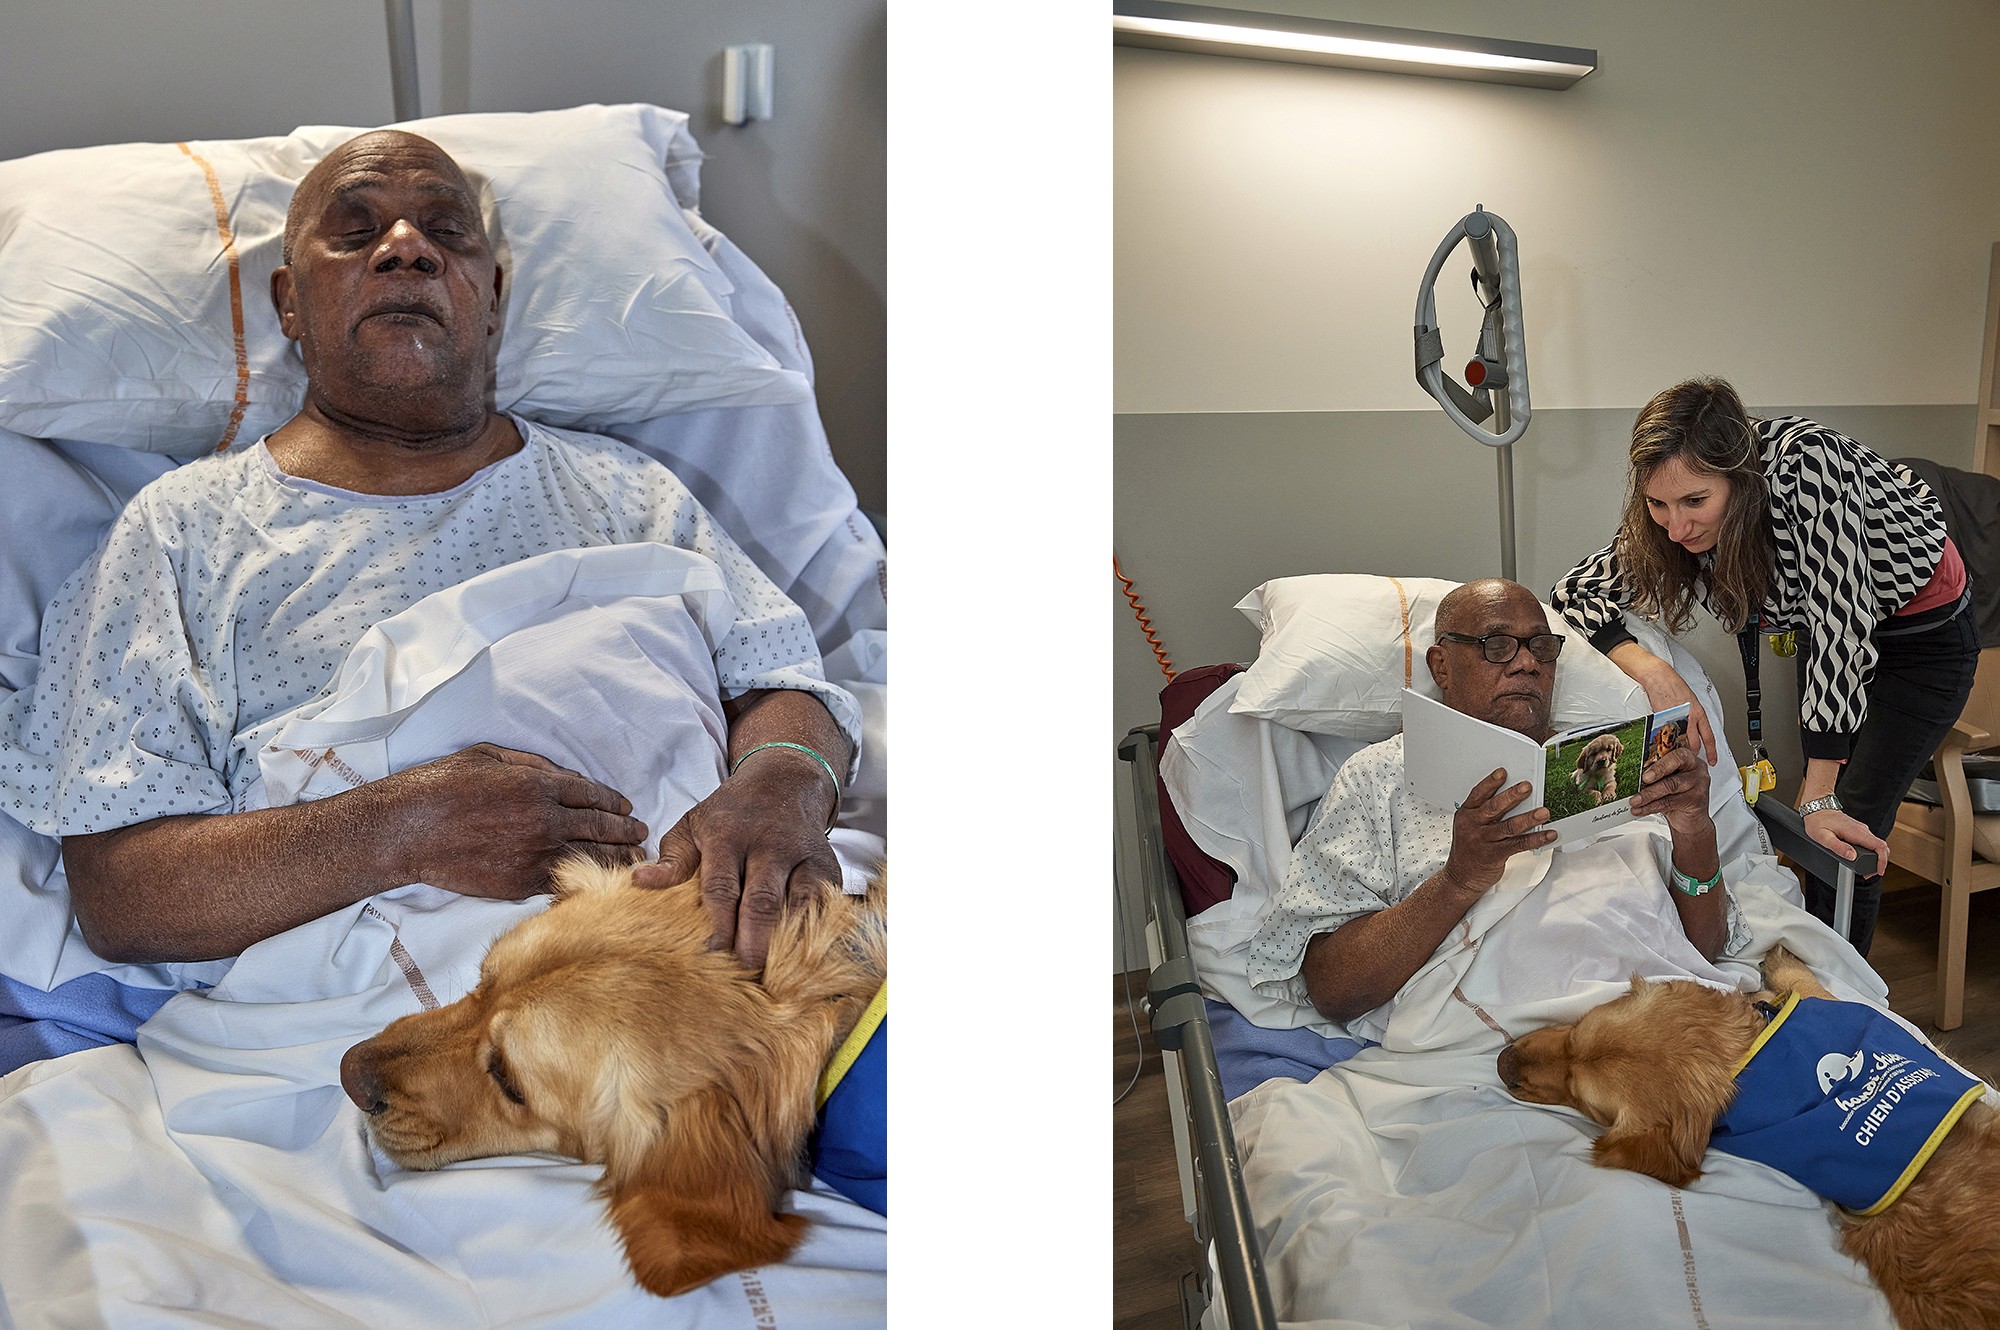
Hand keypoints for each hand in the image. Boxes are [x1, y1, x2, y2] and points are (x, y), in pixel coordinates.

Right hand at [376, 743, 648, 898]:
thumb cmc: (441, 786)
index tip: (628, 807)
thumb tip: (567, 776)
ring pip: (591, 858)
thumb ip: (533, 764)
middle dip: (627, 831)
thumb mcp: (488, 756)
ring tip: (633, 860)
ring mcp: (534, 854)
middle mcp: (545, 820)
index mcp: (539, 785)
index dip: (615, 801)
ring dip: (617, 859)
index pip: (593, 794)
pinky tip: (599, 882)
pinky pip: (563, 881)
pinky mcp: (520, 883)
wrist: (406, 831)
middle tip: (642, 834)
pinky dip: (585, 881)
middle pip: (601, 827)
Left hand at [633, 753, 841, 973]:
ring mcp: (802, 855)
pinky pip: (823, 904)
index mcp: (728, 835)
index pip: (721, 888)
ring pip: (799, 905)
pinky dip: (812, 931)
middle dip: (752, 943)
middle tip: (743, 976)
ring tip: (772, 975)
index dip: (717, 927)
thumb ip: (671, 859)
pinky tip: (799, 956)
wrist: (784, 781)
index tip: (709, 958)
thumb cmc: (731, 814)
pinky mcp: (828, 866)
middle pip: (762, 902)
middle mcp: (769, 843)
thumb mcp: (693, 826)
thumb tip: (640, 882)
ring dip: (785, 943)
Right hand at [1440, 769, 1557, 897]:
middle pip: (1494, 808)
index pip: (1478, 794)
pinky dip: (1535, 839)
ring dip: (1528, 818)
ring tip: (1543, 812)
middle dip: (1512, 796)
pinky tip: (1547, 835)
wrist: (1460, 878)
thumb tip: (1513, 799)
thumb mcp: (1468, 827)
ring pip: (1508, 826)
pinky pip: (1518, 845)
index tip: (1503, 773)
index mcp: (1466, 815)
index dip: (1490, 783)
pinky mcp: (1494, 856)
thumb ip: (1485, 814)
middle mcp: (1473, 826)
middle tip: (1527, 787)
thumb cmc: (1468, 850)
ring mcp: (1483, 841)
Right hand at [1609, 643, 1716, 765]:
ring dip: (1676, 747)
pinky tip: (1662, 739)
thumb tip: (1691, 730)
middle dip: (1690, 752)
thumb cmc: (1673, 686)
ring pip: (1679, 742)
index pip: (1708, 737)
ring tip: (1672, 748)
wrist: (1660, 677)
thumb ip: (1692, 717)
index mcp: (1699, 713)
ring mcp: (1676, 720)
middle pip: (1694, 745)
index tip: (1713, 760)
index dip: (1712, 751)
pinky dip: (1664, 740)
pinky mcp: (1663, 719)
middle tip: (1686, 756)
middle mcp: (1690, 718)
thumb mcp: (1690, 702)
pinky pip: (1665, 736)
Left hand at [1630, 744, 1713, 837]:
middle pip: (1676, 763)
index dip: (1661, 758)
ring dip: (1648, 793)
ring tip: (1635, 800)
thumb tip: (1634, 774)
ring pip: (1670, 785)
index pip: (1677, 752)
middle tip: (1642, 779)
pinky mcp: (1696, 801)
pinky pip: (1669, 802)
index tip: (1646, 766)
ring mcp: (1699, 784)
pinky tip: (1641, 809)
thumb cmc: (1677, 796)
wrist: (1690, 820)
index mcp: (1688, 758)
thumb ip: (1656, 775)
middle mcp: (1696, 768)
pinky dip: (1651, 806)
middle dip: (1657, 770)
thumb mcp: (1666, 782)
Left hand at [1802, 807, 1889, 870]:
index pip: (1880, 846)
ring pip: (1876, 846)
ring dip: (1875, 859)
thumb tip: (1852, 856)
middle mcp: (1862, 830)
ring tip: (1865, 870)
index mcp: (1856, 832)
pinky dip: (1870, 853)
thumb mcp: (1823, 837)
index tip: (1879, 871)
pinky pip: (1870, 843)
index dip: (1883, 860)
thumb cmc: (1817, 821)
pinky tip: (1861, 860)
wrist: (1817, 808)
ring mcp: (1861, 830)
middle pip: (1881, 847)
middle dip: (1880, 863)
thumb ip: (1837, 847)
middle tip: (1868, 874)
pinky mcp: (1858, 831)